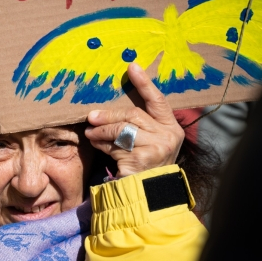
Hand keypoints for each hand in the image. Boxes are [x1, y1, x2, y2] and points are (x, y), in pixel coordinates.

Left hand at [85, 63, 184, 177]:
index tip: (132, 66)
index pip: (158, 101)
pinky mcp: (141, 160)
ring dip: (101, 130)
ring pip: (122, 130)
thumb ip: (136, 124)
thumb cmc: (145, 163)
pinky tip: (96, 145)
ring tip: (90, 132)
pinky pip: (115, 145)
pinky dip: (102, 144)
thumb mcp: (147, 141)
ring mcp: (156, 148)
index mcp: (171, 127)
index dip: (144, 83)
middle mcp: (168, 136)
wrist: (149, 194)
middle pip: (133, 115)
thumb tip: (106, 108)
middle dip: (109, 114)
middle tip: (91, 116)